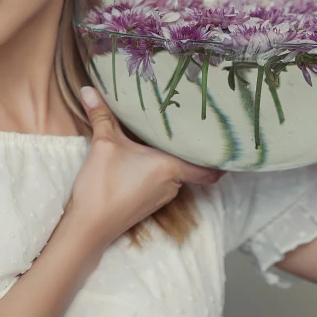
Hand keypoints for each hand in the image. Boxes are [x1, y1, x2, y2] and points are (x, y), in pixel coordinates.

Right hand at [65, 86, 225, 251]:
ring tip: (169, 137)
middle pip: (191, 164)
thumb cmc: (102, 186)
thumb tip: (89, 89)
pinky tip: (146, 156)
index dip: (222, 157)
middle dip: (191, 149)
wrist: (88, 227)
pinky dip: (159, 169)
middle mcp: (172, 184)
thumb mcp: (103, 145)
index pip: (211, 168)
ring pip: (176, 173)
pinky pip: (162, 181)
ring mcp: (161, 196)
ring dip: (172, 159)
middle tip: (194, 126)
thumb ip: (101, 115)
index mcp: (170, 167)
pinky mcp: (148, 203)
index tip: (228, 141)